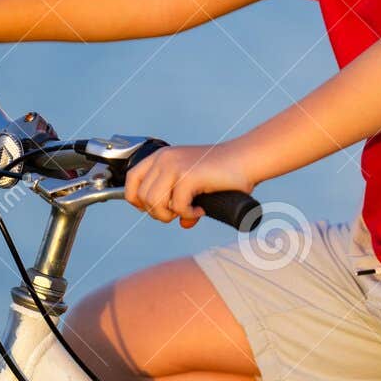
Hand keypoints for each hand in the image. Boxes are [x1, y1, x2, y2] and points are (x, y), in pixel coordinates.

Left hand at [123, 141, 256, 227]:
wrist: (247, 159)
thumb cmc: (226, 172)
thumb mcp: (196, 185)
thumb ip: (183, 200)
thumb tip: (182, 223)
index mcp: (162, 156)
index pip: (132, 179)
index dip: (137, 200)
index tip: (154, 209)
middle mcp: (165, 159)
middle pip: (142, 196)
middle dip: (158, 213)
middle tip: (179, 213)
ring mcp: (175, 166)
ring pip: (154, 203)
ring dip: (171, 215)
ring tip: (189, 212)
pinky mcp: (188, 176)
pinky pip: (176, 206)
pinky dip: (188, 214)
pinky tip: (200, 210)